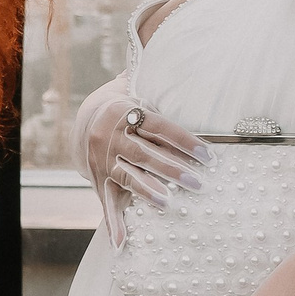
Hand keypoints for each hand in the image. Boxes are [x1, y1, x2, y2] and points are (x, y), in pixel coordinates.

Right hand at [73, 78, 203, 248]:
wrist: (84, 121)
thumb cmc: (126, 105)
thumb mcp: (137, 89)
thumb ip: (157, 81)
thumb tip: (177, 51)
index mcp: (124, 111)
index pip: (160, 126)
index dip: (185, 140)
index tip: (210, 156)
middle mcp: (111, 136)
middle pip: (146, 154)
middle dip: (173, 169)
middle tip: (198, 183)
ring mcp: (103, 160)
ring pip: (129, 176)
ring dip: (148, 191)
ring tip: (168, 203)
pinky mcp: (98, 179)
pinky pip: (107, 202)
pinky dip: (114, 224)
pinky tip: (121, 244)